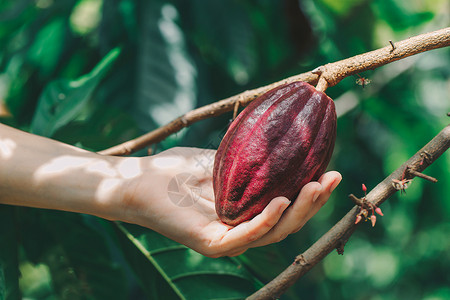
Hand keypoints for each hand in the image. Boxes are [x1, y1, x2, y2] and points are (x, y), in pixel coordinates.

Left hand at [118, 147, 341, 257]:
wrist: (139, 179)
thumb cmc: (176, 170)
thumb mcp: (223, 160)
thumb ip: (251, 159)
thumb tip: (284, 138)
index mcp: (246, 212)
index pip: (286, 208)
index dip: (311, 193)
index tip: (330, 169)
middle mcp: (241, 229)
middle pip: (286, 222)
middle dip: (313, 202)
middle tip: (333, 177)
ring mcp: (227, 240)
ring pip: (273, 232)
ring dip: (298, 211)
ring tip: (316, 187)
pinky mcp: (210, 244)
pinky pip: (245, 236)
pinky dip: (267, 220)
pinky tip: (282, 201)